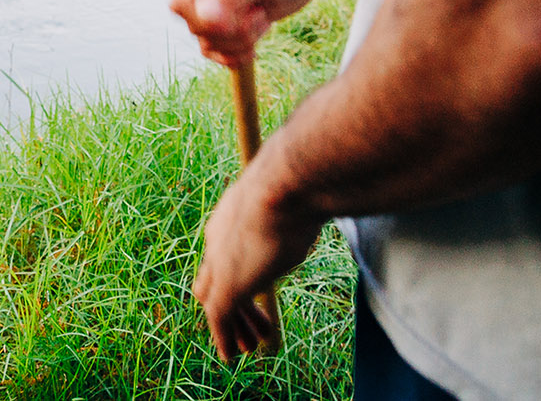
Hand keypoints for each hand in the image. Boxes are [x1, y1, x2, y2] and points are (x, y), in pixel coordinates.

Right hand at [170, 0, 320, 66]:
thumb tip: (204, 17)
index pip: (181, 5)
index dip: (204, 20)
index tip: (237, 16)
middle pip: (195, 28)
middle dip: (231, 31)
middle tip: (259, 13)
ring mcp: (211, 7)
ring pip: (207, 42)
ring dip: (240, 41)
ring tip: (263, 18)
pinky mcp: (222, 24)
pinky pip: (214, 51)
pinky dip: (234, 55)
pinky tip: (254, 47)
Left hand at [192, 165, 323, 360]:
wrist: (284, 186)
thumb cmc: (299, 185)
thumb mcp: (297, 195)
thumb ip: (302, 204)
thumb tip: (326, 194)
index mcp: (232, 217)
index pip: (225, 251)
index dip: (239, 271)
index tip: (255, 288)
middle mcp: (218, 240)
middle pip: (213, 278)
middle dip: (232, 301)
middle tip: (248, 322)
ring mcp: (220, 264)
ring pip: (217, 302)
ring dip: (234, 325)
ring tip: (249, 345)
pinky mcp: (226, 287)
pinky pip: (219, 319)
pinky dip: (223, 337)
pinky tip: (232, 355)